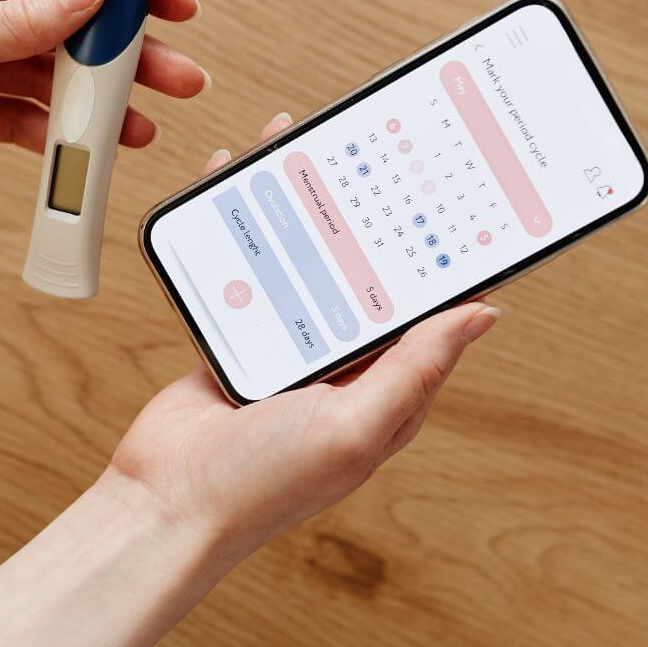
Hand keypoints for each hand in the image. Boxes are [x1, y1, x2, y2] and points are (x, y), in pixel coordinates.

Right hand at [108, 114, 500, 565]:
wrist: (165, 501)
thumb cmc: (264, 483)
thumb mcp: (355, 428)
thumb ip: (417, 368)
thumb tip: (482, 315)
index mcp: (385, 390)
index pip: (428, 311)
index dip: (441, 258)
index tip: (449, 198)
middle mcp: (341, 367)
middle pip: (362, 272)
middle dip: (365, 214)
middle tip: (371, 149)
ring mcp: (287, 349)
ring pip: (304, 260)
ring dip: (302, 206)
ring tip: (301, 145)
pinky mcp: (236, 337)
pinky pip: (250, 270)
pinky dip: (244, 226)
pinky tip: (235, 183)